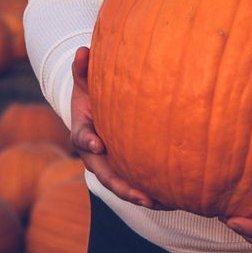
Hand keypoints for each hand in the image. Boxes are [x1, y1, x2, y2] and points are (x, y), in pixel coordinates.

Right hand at [70, 47, 173, 210]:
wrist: (96, 109)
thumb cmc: (92, 91)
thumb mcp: (85, 80)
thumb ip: (83, 68)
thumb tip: (82, 50)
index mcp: (83, 131)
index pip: (81, 137)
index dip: (87, 140)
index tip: (97, 143)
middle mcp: (94, 154)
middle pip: (104, 174)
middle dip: (120, 185)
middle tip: (139, 194)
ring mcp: (108, 164)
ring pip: (120, 184)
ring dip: (137, 195)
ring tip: (158, 202)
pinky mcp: (123, 169)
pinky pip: (134, 183)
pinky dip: (148, 193)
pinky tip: (170, 199)